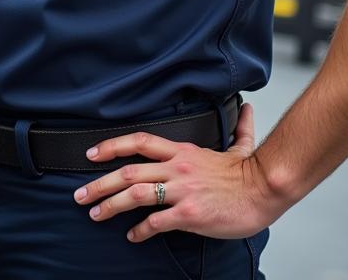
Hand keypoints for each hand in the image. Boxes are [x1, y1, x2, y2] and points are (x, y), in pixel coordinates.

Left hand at [72, 103, 283, 241]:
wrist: (267, 190)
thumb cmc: (251, 173)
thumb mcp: (239, 146)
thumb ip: (239, 129)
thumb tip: (248, 110)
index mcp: (182, 150)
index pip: (138, 141)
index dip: (111, 146)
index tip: (91, 153)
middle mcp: (176, 167)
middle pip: (128, 171)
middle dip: (99, 183)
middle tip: (81, 194)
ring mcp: (182, 190)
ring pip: (135, 195)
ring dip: (110, 205)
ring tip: (95, 214)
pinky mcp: (190, 213)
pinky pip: (156, 222)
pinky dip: (140, 230)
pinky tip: (132, 236)